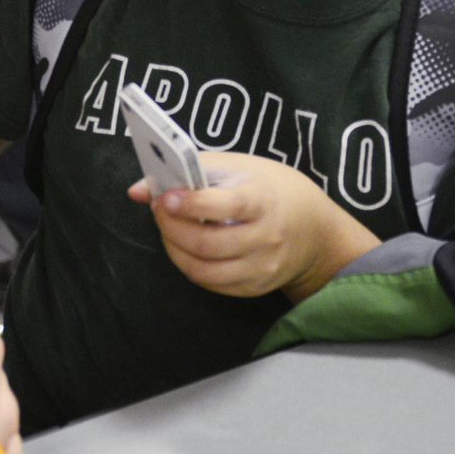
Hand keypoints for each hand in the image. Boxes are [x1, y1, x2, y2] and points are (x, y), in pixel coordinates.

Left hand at [128, 153, 377, 302]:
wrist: (315, 228)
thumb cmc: (270, 189)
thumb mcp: (238, 167)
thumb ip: (188, 171)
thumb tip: (139, 190)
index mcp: (263, 201)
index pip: (224, 206)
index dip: (190, 204)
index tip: (166, 196)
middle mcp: (265, 238)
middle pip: (206, 243)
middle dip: (171, 227)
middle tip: (159, 208)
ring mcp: (261, 267)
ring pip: (203, 271)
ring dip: (174, 248)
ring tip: (168, 228)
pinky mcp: (255, 287)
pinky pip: (212, 284)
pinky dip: (189, 266)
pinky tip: (185, 246)